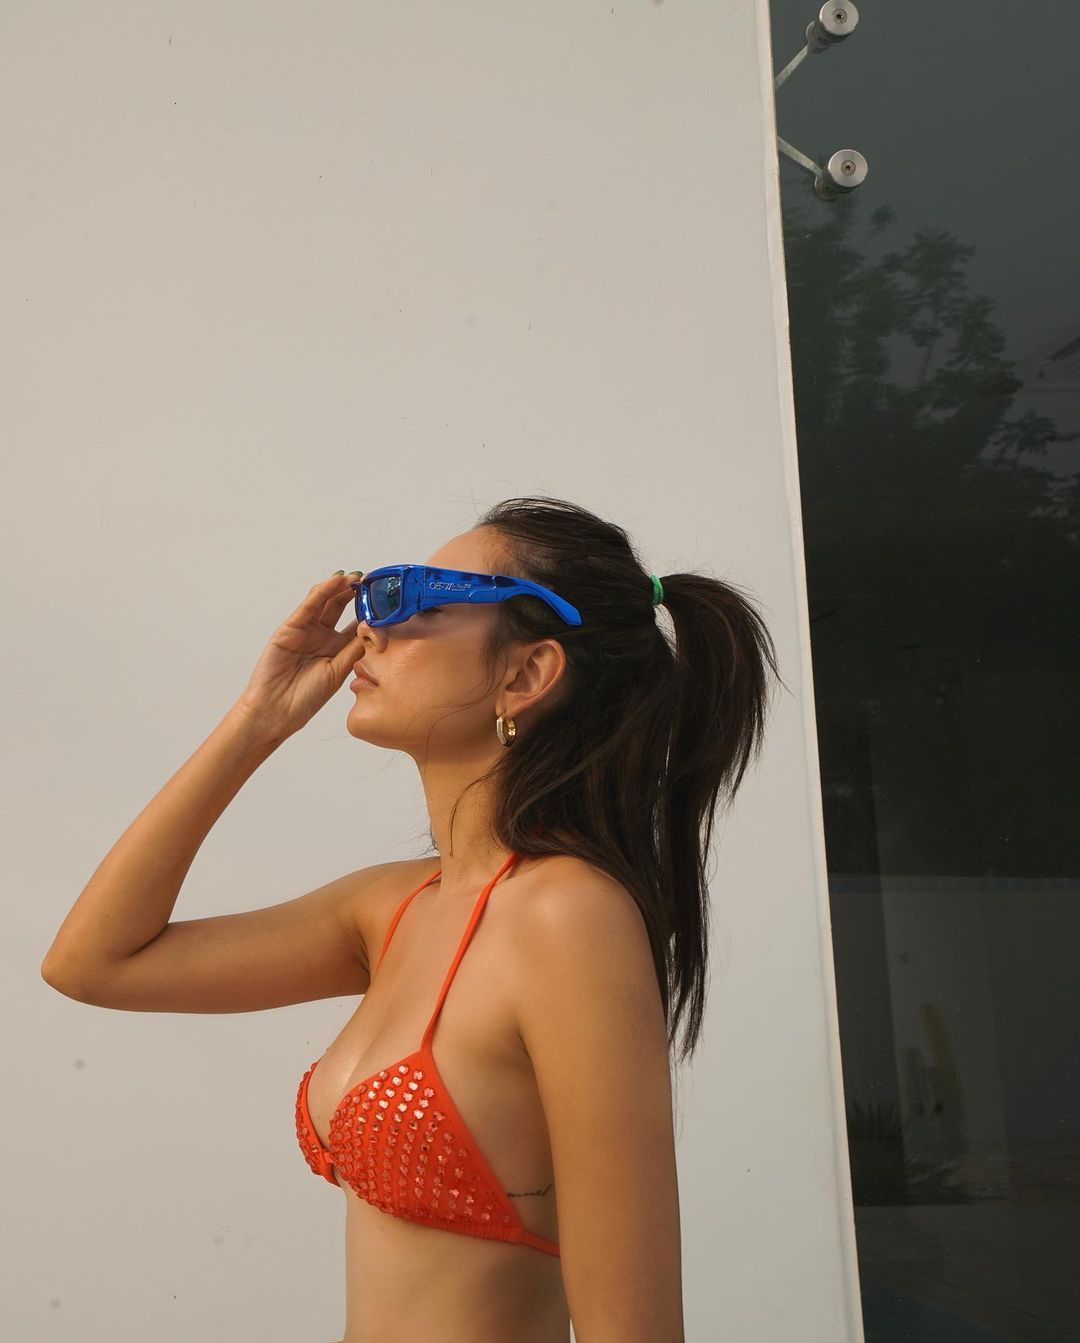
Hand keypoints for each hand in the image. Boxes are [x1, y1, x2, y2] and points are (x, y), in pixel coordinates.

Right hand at [235, 572, 363, 740]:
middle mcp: (321, 636)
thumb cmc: (306, 698)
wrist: (276, 712)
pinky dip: (320, 593)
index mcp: (336, 649)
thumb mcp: (338, 672)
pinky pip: (307, 607)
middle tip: (371, 581)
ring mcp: (305, 631)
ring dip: (339, 588)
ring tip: (355, 577)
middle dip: (355, 593)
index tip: (386, 599)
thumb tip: (375, 630)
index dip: (369, 611)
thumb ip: (354, 650)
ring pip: (324, 602)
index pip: (355, 623)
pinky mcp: (289, 628)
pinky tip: (334, 582)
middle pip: (340, 608)